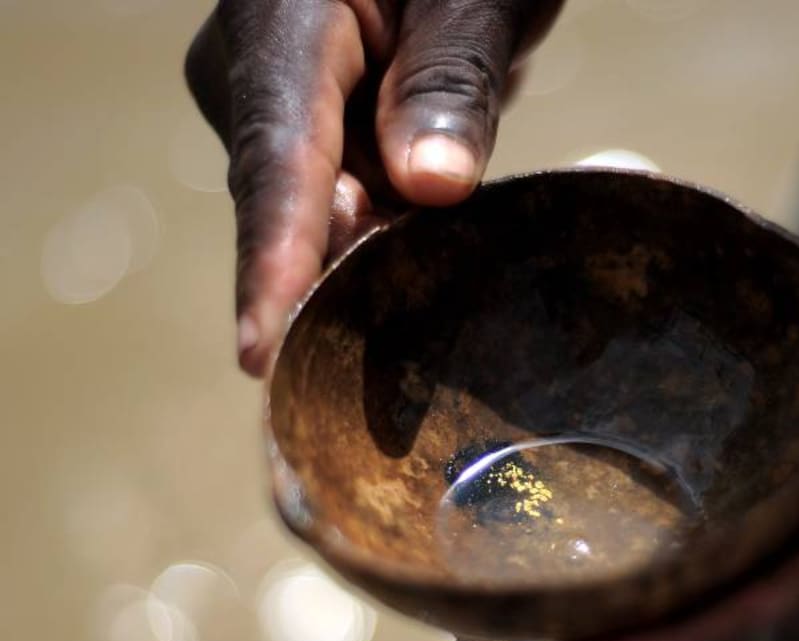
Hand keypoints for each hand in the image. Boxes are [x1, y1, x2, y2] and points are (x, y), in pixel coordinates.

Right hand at [185, 0, 563, 374]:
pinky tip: (434, 278)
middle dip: (343, 283)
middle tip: (400, 363)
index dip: (274, 260)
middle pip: (296, 208)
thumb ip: (450, 81)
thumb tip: (430, 186)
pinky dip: (394, 244)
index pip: (277, 159)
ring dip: (380, 266)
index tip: (261, 349)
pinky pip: (352, 212)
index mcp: (282, 22)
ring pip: (328, 221)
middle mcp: (261, 75)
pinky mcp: (320, 141)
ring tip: (431, 317)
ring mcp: (284, 113)